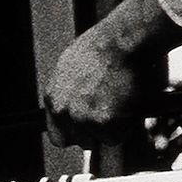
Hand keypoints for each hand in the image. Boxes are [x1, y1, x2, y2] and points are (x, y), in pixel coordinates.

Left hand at [43, 20, 147, 142]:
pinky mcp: (104, 123)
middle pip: (81, 140)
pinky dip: (128, 125)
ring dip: (114, 127)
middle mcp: (64, 112)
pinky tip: (128, 103)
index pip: (58, 136)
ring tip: (122, 103)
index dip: (77, 133)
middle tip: (112, 113)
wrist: (122, 40)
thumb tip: (75, 105)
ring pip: (102, 139)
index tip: (88, 128)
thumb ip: (68, 92)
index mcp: (53, 98)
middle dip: (97, 131)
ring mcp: (83, 119)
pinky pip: (119, 135)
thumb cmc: (103, 45)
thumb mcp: (71, 66)